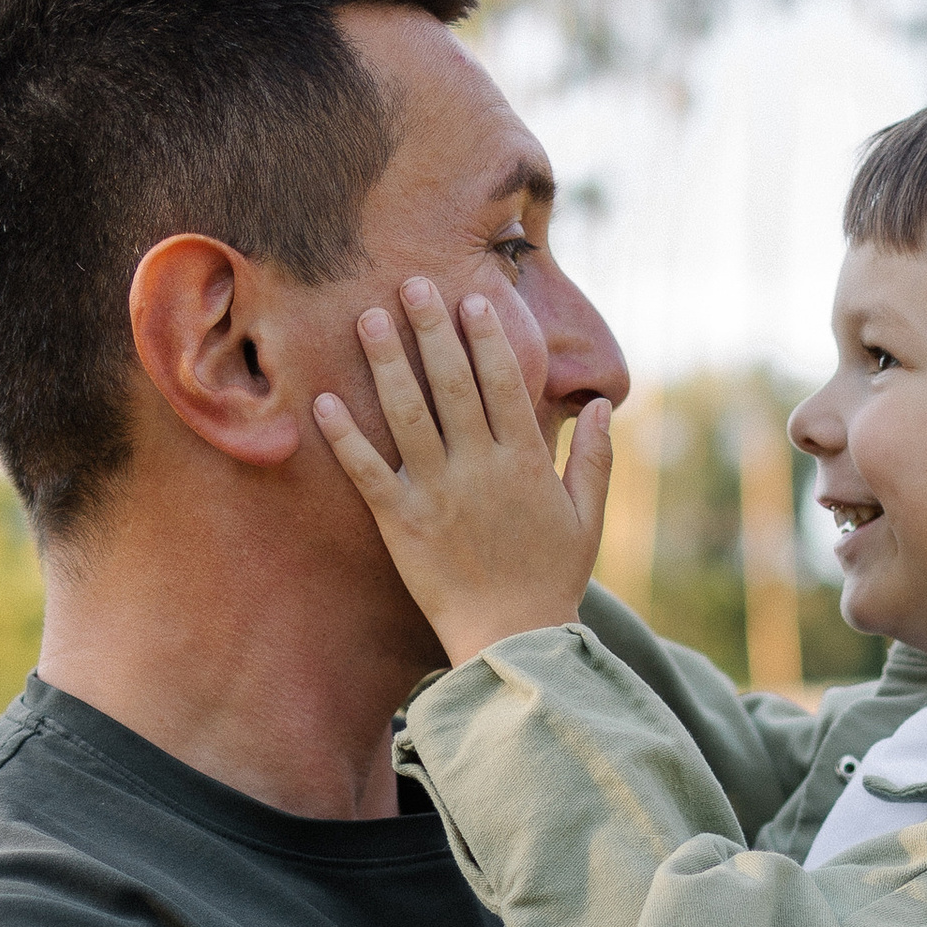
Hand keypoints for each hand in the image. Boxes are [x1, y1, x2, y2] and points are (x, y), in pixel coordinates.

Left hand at [315, 279, 613, 666]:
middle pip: (451, 383)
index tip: (471, 299)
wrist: (514, 642)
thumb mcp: (588, 517)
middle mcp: (480, 468)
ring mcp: (438, 494)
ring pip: (407, 414)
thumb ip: (594, 457)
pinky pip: (368, 472)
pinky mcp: (401, 524)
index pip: (504, 382)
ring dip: (387, 362)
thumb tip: (604, 404)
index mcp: (525, 461)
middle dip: (431, 328)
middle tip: (411, 283)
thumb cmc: (553, 580)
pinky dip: (345, 436)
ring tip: (368, 318)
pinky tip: (323, 401)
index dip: (486, 336)